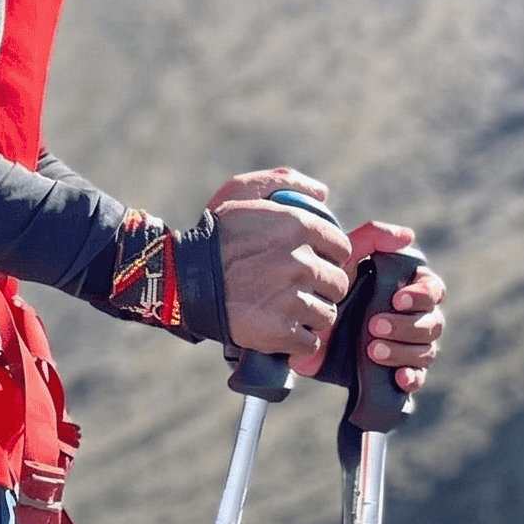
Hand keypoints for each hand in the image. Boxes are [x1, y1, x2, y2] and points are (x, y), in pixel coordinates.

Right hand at [211, 167, 353, 361]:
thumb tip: (321, 193)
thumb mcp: (242, 191)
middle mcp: (301, 262)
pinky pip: (309, 342)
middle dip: (321, 286)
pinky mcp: (281, 331)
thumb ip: (285, 182)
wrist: (182, 278)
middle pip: (338, 283)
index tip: (312, 261)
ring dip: (309, 314)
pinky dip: (296, 339)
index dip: (329, 256)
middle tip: (295, 286)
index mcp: (298, 227)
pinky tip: (279, 326)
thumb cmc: (214, 234)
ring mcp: (292, 299)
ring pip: (326, 314)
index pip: (342, 248)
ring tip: (284, 307)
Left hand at [294, 219, 448, 393]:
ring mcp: (408, 345)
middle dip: (407, 325)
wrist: (302, 323)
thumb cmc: (330, 284)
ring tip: (373, 350)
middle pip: (433, 322)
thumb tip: (408, 235)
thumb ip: (372, 238)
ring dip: (403, 351)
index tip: (397, 298)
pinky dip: (412, 377)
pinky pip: (417, 377)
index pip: (434, 290)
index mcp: (409, 288)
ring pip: (427, 351)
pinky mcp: (396, 369)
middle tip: (374, 325)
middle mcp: (414, 317)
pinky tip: (399, 377)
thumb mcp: (345, 257)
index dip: (421, 295)